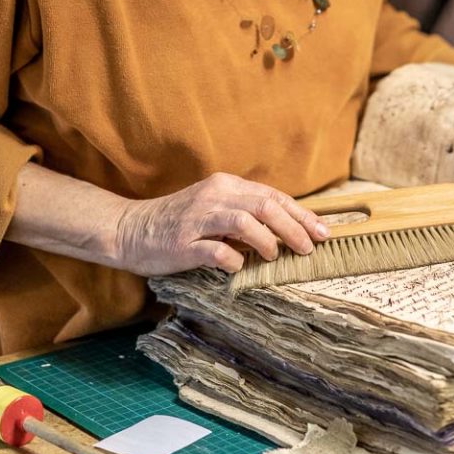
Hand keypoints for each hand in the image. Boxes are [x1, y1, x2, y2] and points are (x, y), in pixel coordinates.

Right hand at [115, 173, 329, 276]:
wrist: (130, 229)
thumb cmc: (179, 222)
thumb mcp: (214, 208)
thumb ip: (245, 212)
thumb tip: (287, 228)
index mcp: (225, 185)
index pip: (272, 196)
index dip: (300, 214)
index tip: (322, 231)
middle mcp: (214, 196)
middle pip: (264, 205)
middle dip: (293, 227)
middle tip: (309, 247)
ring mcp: (198, 218)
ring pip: (243, 221)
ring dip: (266, 240)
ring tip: (275, 255)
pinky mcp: (182, 242)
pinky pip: (215, 250)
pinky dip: (233, 259)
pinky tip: (239, 267)